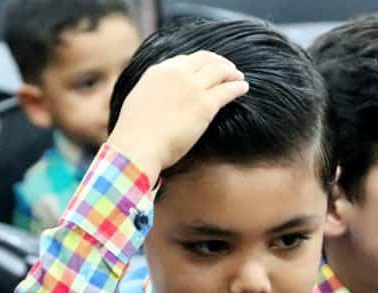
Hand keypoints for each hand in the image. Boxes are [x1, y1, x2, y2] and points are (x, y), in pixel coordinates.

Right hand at [107, 51, 247, 181]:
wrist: (136, 148)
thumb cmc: (133, 135)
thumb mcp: (137, 102)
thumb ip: (151, 93)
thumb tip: (156, 97)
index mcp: (157, 72)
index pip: (184, 60)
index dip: (199, 62)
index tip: (206, 67)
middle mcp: (176, 74)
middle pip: (205, 59)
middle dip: (218, 62)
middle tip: (228, 69)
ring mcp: (192, 88)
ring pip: (219, 71)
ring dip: (231, 73)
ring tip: (238, 78)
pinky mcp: (205, 104)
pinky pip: (227, 90)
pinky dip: (238, 87)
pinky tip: (243, 88)